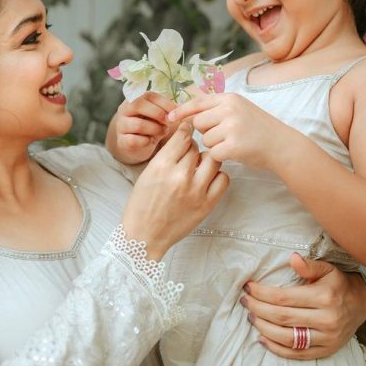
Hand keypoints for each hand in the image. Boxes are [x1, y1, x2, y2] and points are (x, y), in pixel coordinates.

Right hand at [111, 91, 176, 163]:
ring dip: (155, 129)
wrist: (135, 145)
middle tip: (169, 122)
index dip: (164, 103)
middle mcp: (124, 110)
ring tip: (163, 131)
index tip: (176, 111)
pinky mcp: (121, 141)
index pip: (148, 95)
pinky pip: (134, 140)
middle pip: (139, 105)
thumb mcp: (157, 116)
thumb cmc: (150, 126)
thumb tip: (180, 108)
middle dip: (158, 114)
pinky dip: (146, 141)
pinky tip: (151, 141)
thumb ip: (166, 110)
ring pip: (138, 124)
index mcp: (135, 99)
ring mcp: (121, 125)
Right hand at [121, 121, 228, 259]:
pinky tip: (207, 180)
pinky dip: (218, 176)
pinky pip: (223, 179)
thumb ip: (166, 156)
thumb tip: (184, 140)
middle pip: (197, 147)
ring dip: (206, 160)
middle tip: (189, 155)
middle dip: (193, 148)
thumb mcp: (148, 174)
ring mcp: (195, 191)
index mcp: (161, 166)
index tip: (188, 130)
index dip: (186, 130)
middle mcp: (180, 176)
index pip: (182, 136)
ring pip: (213, 160)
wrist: (145, 236)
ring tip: (199, 166)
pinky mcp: (206, 205)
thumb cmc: (142, 205)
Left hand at [167, 92, 283, 166]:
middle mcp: (229, 109)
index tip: (169, 117)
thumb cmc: (259, 129)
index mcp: (230, 98)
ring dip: (215, 145)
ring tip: (234, 142)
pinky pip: (214, 153)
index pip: (198, 102)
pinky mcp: (233, 145)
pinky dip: (222, 156)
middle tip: (224, 135)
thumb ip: (218, 109)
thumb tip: (189, 114)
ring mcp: (231, 127)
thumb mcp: (240, 109)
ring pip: (205, 139)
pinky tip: (236, 152)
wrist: (282, 145)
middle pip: (198, 123)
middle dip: (206, 132)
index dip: (182, 110)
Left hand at [240, 254, 365, 359]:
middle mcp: (326, 320)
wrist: (362, 306)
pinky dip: (276, 348)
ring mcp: (326, 338)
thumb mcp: (328, 269)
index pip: (284, 298)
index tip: (248, 287)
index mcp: (324, 297)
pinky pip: (296, 353)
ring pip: (287, 338)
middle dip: (258, 309)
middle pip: (282, 317)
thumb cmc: (339, 285)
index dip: (262, 294)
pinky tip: (262, 338)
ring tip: (251, 317)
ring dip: (263, 328)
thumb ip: (309, 265)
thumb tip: (292, 258)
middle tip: (245, 302)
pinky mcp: (325, 351)